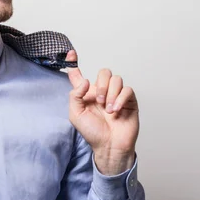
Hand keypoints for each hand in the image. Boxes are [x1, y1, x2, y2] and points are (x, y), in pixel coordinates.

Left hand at [65, 50, 138, 174]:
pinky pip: (127, 90)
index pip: (79, 75)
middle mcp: (102, 92)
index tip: (70, 54)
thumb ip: (75, 96)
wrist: (109, 146)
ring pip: (117, 79)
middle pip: (104, 72)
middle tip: (99, 101)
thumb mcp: (75, 115)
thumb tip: (85, 81)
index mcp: (86, 95)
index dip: (74, 64)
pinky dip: (120, 99)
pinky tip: (116, 111)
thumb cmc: (92, 133)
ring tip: (108, 110)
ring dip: (111, 94)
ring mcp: (116, 95)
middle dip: (102, 84)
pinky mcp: (129, 101)